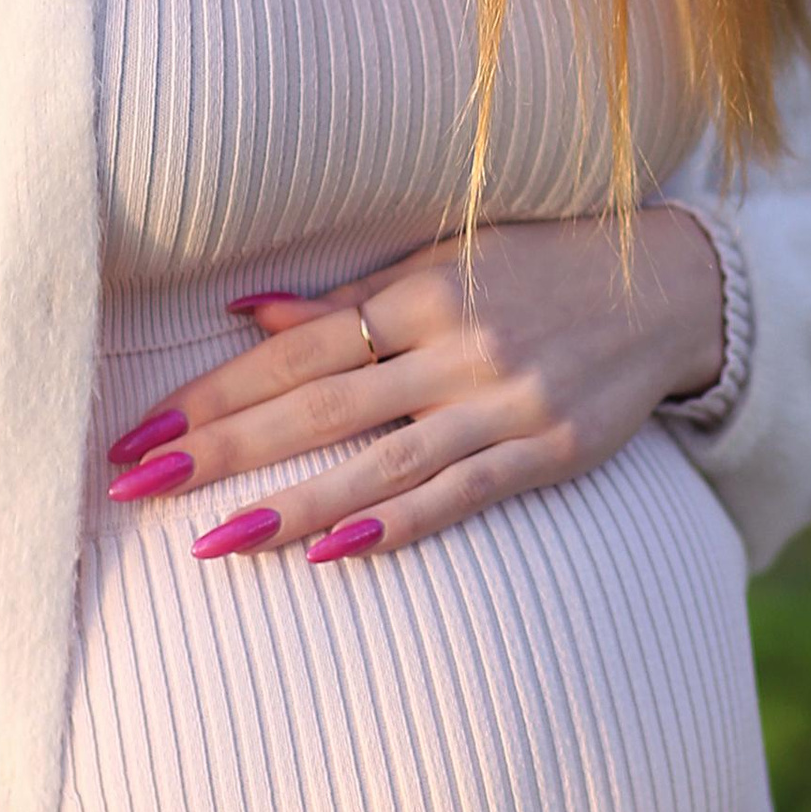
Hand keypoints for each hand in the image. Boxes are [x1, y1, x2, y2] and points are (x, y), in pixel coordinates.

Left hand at [104, 207, 723, 564]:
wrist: (673, 289)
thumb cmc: (541, 269)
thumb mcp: (445, 260)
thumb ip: (352, 301)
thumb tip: (246, 313)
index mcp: (421, 288)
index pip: (295, 349)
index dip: (213, 391)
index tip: (143, 432)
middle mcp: (456, 343)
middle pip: (318, 403)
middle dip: (221, 446)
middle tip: (137, 483)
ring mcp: (504, 400)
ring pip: (380, 459)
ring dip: (291, 502)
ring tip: (214, 540)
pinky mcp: (550, 450)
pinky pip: (461, 493)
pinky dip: (397, 522)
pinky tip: (333, 551)